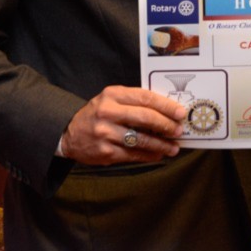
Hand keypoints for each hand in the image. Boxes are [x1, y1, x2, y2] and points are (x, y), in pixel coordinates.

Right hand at [60, 85, 185, 164]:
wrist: (69, 133)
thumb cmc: (98, 114)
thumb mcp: (112, 99)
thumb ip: (134, 101)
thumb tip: (166, 111)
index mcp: (112, 95)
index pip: (145, 98)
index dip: (166, 106)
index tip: (180, 112)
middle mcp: (108, 112)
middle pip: (145, 118)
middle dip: (166, 125)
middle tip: (179, 130)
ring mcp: (105, 133)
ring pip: (141, 139)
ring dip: (161, 144)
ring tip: (173, 147)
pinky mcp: (105, 152)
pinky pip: (133, 154)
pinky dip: (149, 155)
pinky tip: (158, 154)